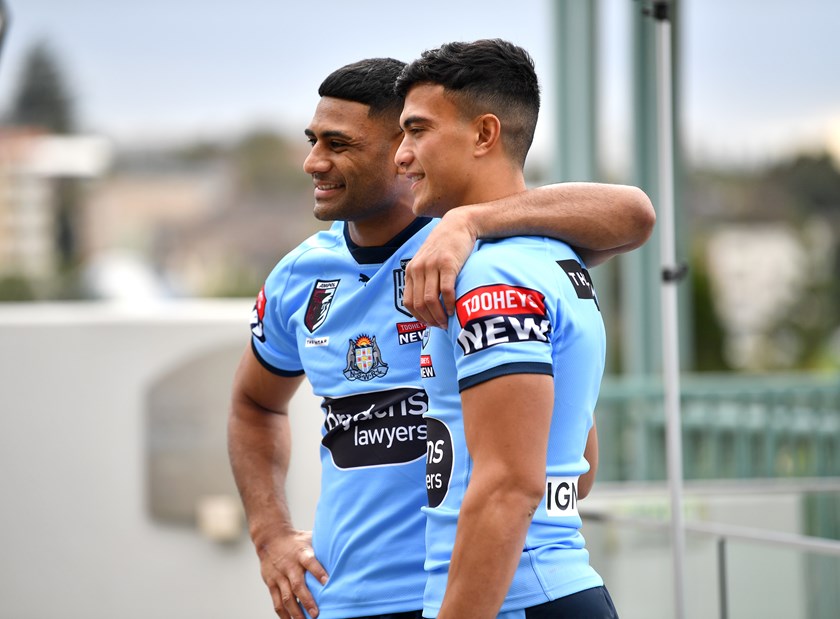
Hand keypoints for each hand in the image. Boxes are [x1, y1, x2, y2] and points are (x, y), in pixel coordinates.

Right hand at [256, 528, 327, 618]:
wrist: (270, 537)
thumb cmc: (295, 540)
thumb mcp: (309, 538)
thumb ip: (322, 547)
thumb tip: (343, 549)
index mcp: (301, 553)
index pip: (310, 562)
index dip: (318, 572)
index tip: (327, 582)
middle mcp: (289, 566)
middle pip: (297, 585)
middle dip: (307, 601)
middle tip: (316, 614)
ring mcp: (279, 576)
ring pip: (286, 596)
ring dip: (295, 611)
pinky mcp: (271, 583)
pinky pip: (276, 601)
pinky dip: (283, 613)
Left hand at [405, 210, 476, 327]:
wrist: (458, 224)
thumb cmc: (445, 247)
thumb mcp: (427, 261)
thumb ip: (423, 279)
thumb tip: (426, 305)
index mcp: (411, 270)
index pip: (409, 302)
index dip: (419, 318)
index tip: (430, 324)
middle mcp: (418, 268)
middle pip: (419, 304)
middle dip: (430, 320)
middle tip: (441, 326)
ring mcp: (432, 265)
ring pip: (430, 300)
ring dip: (439, 316)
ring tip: (447, 321)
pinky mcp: (448, 264)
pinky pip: (446, 291)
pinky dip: (449, 304)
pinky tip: (454, 309)